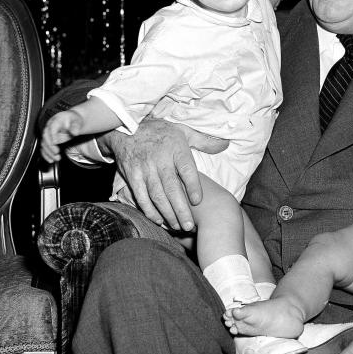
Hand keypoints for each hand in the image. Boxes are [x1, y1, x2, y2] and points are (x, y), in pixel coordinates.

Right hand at [39, 110, 82, 163]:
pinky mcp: (48, 140)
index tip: (55, 142)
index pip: (52, 128)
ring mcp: (48, 134)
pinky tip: (51, 160)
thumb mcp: (77, 121)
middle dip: (50, 146)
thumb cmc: (73, 120)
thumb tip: (75, 132)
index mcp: (56, 121)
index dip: (52, 136)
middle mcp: (50, 127)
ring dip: (48, 152)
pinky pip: (44, 148)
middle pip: (45, 137)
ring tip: (57, 158)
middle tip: (57, 152)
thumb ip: (76, 127)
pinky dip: (46, 155)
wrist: (72, 121)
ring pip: (43, 144)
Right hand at [101, 117, 228, 230]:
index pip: (186, 168)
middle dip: (181, 209)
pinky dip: (149, 210)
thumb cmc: (161, 132)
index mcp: (176, 148)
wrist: (128, 127)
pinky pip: (141, 197)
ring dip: (167, 213)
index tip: (198, 200)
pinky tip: (159, 220)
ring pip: (157, 195)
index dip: (192, 185)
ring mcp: (144, 169)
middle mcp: (160, 159)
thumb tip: (225, 145)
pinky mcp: (132, 176)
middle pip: (172, 188)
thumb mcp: (184, 131)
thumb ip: (204, 141)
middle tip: (189, 225)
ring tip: (178, 227)